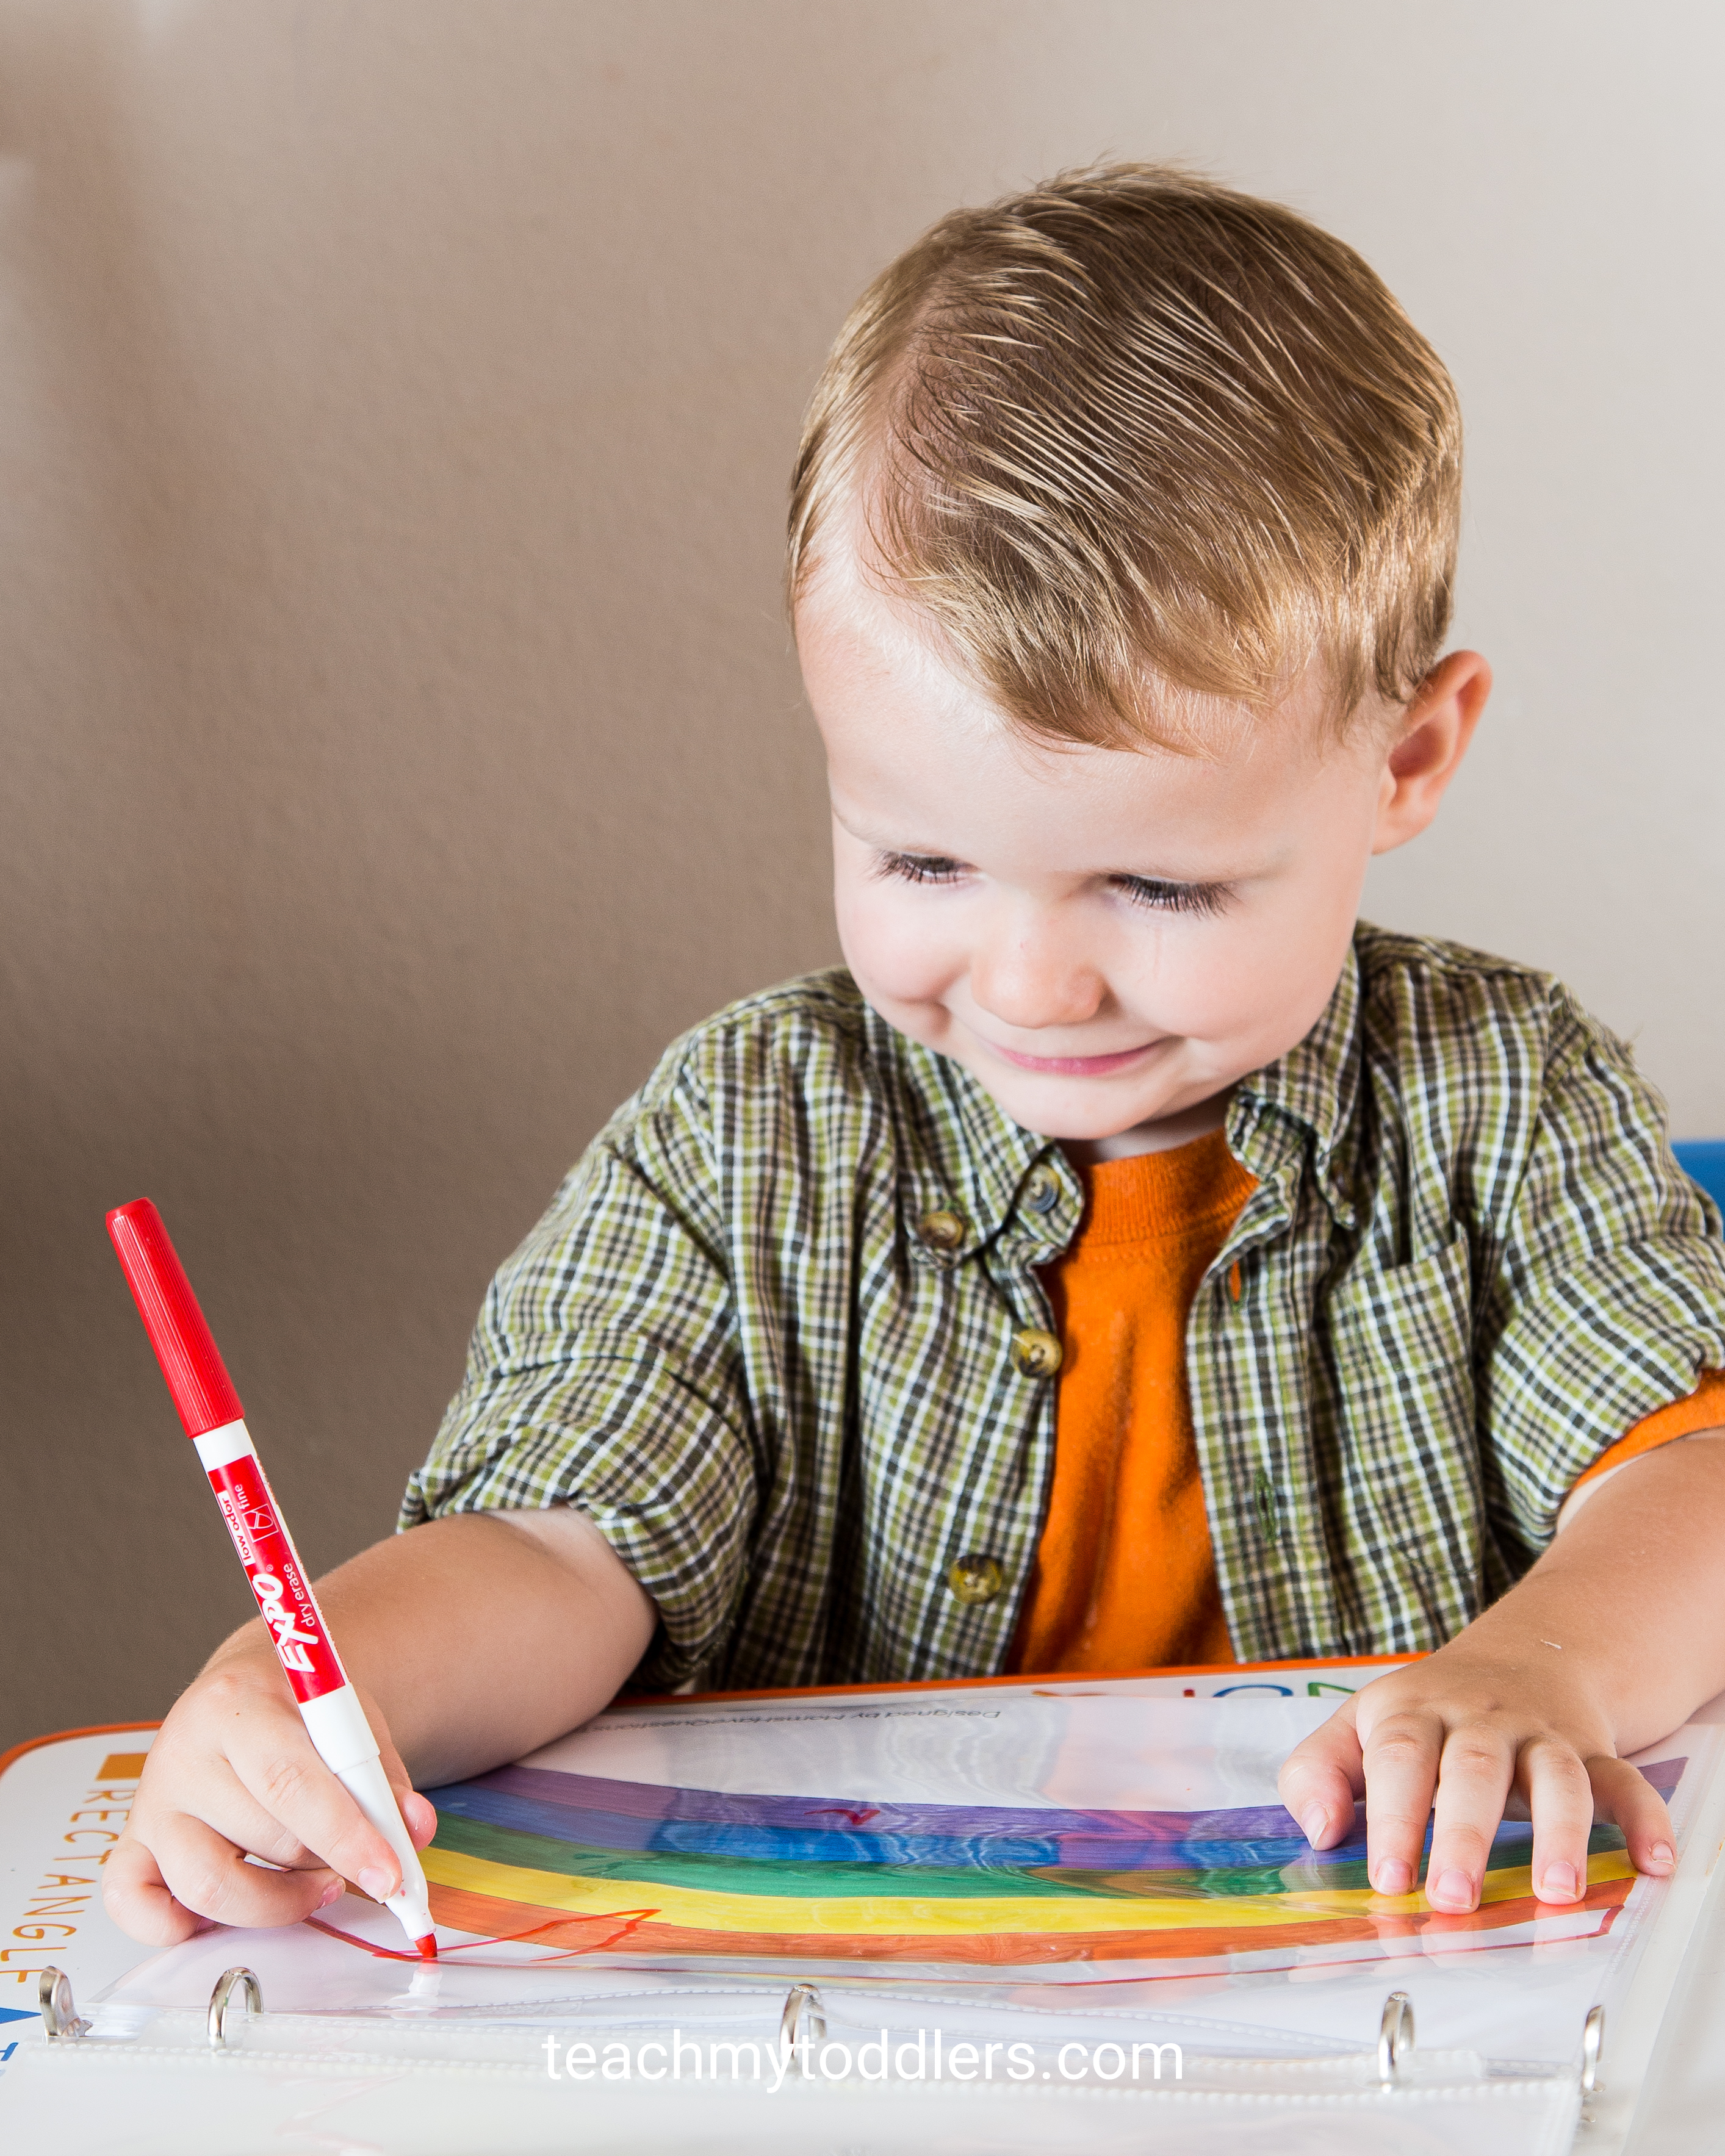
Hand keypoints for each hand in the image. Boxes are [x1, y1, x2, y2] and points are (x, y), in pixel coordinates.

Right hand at [105, 1634, 436, 1945]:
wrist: (247, 1694)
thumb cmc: (301, 1713)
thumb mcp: (353, 1726)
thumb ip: (384, 1782)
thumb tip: (413, 1832)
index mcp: (237, 1703)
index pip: (291, 1783)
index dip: (346, 1836)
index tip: (391, 1875)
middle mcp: (181, 1752)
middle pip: (259, 1837)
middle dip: (324, 1864)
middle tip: (359, 1864)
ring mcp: (151, 1803)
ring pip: (206, 1885)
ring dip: (276, 1903)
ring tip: (316, 1883)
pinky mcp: (130, 1844)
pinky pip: (134, 1906)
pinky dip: (182, 1926)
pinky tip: (235, 1907)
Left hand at [1277, 1634, 1675, 1912]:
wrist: (1519, 1656)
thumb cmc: (1426, 1712)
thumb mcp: (1355, 1726)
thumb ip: (1317, 1774)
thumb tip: (1319, 1832)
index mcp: (1413, 1714)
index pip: (1399, 1761)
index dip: (1393, 1819)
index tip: (1389, 1876)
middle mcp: (1479, 1722)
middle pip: (1473, 1771)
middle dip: (1464, 1835)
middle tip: (1454, 1898)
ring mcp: (1540, 1735)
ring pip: (1555, 1776)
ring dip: (1559, 1834)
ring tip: (1555, 1890)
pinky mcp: (1592, 1752)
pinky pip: (1625, 1780)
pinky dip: (1644, 1819)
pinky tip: (1652, 1861)